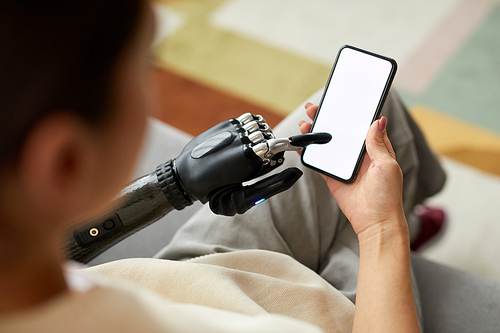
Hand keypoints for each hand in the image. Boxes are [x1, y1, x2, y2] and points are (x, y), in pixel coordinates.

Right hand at [299, 103, 404, 236]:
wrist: (374, 222)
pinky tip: (302, 145)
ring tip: (305, 124)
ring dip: (316, 134)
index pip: (360, 125)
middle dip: (327, 119)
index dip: (349, 113)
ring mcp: (344, 165)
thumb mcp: (387, 165)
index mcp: (375, 149)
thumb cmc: (387, 196)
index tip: (339, 102)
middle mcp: (358, 155)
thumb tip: (379, 120)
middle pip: (340, 132)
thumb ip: (378, 143)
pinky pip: (319, 162)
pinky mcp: (333, 177)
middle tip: (314, 109)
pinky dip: (310, 153)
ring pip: (327, 144)